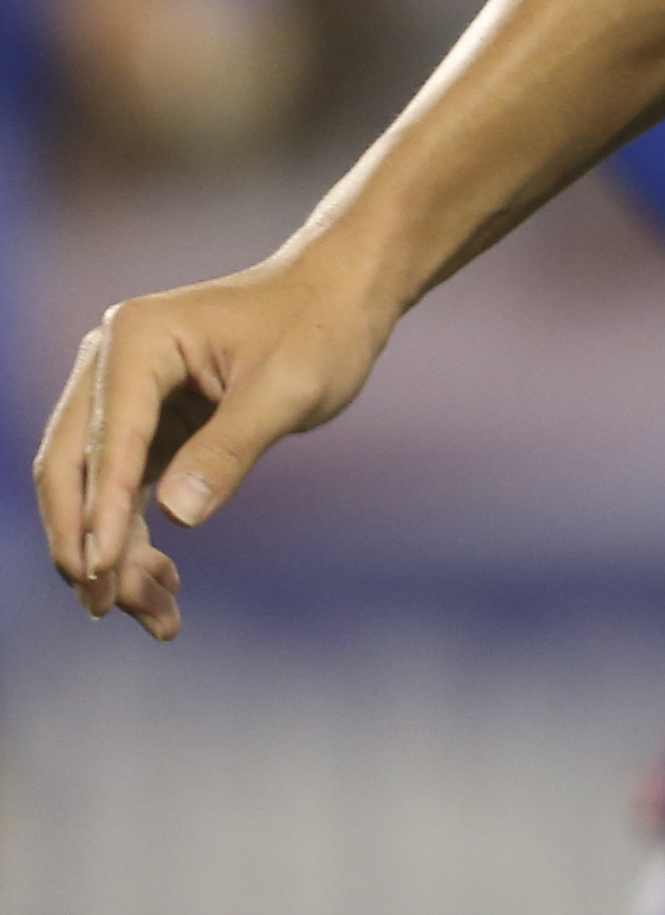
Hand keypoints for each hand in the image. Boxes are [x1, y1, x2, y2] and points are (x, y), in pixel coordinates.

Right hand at [35, 255, 399, 639]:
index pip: (107, 441)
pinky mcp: (143, 425)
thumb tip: (176, 516)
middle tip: (108, 609)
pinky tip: (164, 585)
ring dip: (113, 555)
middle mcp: (111, 365)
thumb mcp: (288, 388)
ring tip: (159, 616)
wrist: (341, 298)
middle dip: (87, 545)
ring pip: (92, 491)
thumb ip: (232, 449)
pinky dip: (135, 539)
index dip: (102, 511)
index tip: (101, 575)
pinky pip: (122, 492)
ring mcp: (121, 396)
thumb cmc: (320, 329)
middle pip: (72, 470)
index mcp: (135, 340)